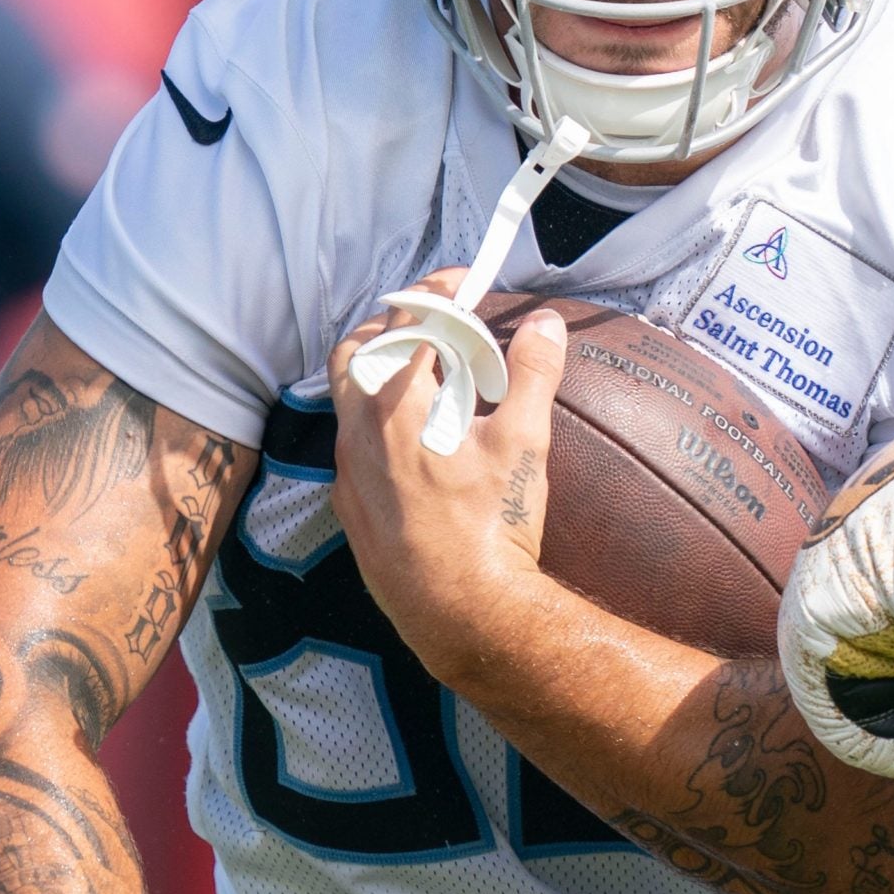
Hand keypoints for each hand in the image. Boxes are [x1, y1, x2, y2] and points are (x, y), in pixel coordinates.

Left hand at [328, 271, 568, 665]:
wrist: (461, 610)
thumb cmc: (492, 522)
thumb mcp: (524, 440)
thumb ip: (532, 374)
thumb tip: (546, 324)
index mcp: (395, 405)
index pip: (405, 321)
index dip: (435, 291)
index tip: (467, 283)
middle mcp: (358, 433)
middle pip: (354, 354)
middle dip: (392, 327)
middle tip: (435, 325)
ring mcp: (347, 474)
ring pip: (349, 403)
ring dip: (384, 377)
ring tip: (434, 381)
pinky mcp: (352, 509)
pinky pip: (354, 448)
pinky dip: (382, 425)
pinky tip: (423, 446)